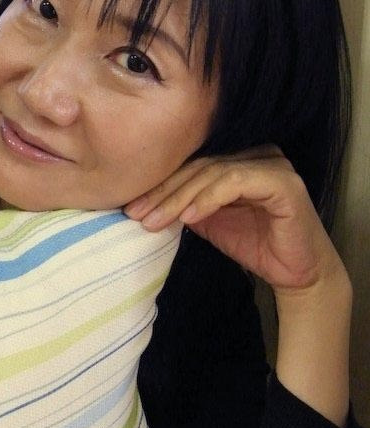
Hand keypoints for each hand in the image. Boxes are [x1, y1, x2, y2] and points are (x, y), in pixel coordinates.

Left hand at [123, 147, 344, 297]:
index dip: (160, 186)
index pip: (192, 165)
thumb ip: (185, 204)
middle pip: (199, 167)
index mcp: (238, 157)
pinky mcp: (283, 182)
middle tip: (137, 215)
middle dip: (164, 193)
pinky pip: (236, 183)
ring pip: (213, 173)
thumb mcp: (209, 221)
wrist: (295, 274)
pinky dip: (208, 199)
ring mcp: (272, 164)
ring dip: (180, 198)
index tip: (131, 209)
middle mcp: (256, 153)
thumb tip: (143, 201)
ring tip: (156, 220)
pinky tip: (188, 218)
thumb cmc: (254, 244)